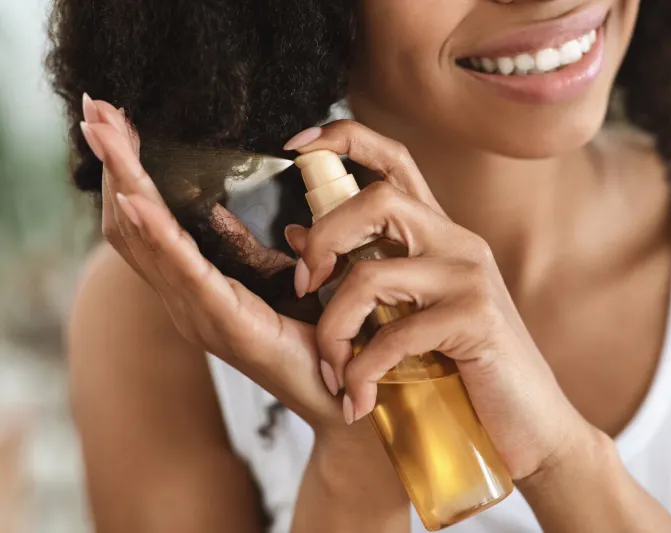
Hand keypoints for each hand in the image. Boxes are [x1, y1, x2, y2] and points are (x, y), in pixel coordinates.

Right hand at [77, 96, 355, 437]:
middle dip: (116, 163)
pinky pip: (184, 270)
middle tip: (95, 109)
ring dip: (125, 180)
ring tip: (105, 131)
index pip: (149, 222)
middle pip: (133, 222)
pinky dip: (156, 232)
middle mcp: (185, 299)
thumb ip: (267, 256)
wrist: (345, 393)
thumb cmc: (320, 338)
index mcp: (198, 287)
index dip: (130, 173)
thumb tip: (270, 225)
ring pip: (146, 238)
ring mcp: (197, 312)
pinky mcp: (224, 323)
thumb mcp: (290, 285)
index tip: (117, 124)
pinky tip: (135, 198)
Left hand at [283, 120, 591, 479]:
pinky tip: (359, 398)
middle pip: (375, 200)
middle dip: (322, 240)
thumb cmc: (461, 368)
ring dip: (333, 330)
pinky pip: (394, 335)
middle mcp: (457, 242)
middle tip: (305, 288)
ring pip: (371, 275)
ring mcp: (470, 278)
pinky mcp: (477, 320)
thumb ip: (362, 270)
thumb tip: (297, 233)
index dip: (342, 139)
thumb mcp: (408, 311)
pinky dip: (363, 371)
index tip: (293, 148)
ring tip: (334, 371)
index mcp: (438, 234)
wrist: (530, 423)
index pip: (393, 159)